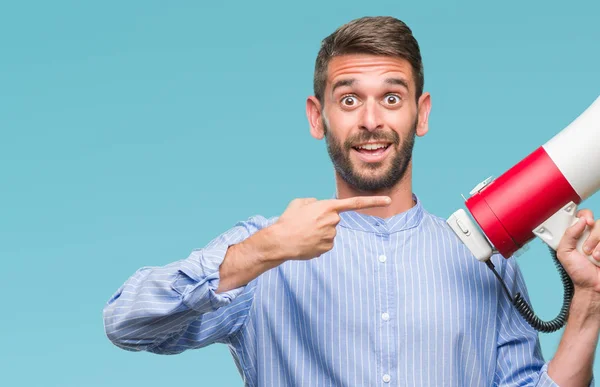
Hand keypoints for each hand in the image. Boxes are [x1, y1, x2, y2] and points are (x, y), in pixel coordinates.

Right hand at [271, 196, 391, 259]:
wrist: (280, 241)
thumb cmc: (288, 220)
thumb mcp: (299, 202)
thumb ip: (314, 202)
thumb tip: (319, 207)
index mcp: (328, 206)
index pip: (355, 203)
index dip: (374, 201)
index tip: (389, 200)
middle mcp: (333, 221)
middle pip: (334, 219)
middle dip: (323, 220)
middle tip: (306, 223)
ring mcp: (331, 236)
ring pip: (329, 231)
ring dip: (318, 232)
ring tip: (303, 233)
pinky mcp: (327, 248)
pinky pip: (325, 243)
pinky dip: (316, 242)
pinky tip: (306, 242)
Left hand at [556, 209, 599, 295]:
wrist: (592, 287)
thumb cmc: (578, 272)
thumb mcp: (564, 253)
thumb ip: (568, 235)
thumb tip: (580, 220)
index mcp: (580, 234)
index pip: (584, 216)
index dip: (586, 215)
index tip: (587, 222)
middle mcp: (594, 235)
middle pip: (598, 222)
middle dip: (593, 237)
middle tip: (586, 250)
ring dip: (599, 245)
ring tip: (594, 257)